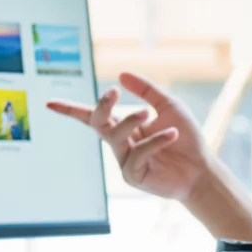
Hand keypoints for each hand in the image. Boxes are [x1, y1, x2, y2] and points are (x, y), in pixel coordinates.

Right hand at [47, 72, 213, 201]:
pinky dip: (154, 140)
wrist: (202, 168)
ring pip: (115, 136)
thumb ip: (146, 90)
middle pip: (98, 122)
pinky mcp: (133, 176)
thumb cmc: (186, 138)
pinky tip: (171, 135)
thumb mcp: (168, 106)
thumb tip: (120, 75)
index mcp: (125, 127)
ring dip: (131, 120)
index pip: (93, 116)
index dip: (70, 110)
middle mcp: (121, 143)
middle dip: (102, 105)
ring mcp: (124, 161)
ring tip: (149, 113)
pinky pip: (137, 153)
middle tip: (114, 93)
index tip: (49, 103)